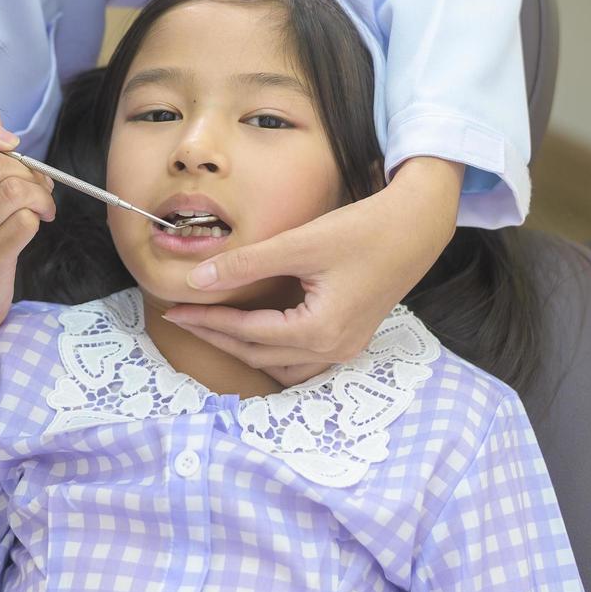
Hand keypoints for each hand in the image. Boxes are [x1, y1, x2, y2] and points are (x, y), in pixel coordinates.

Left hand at [162, 157, 462, 384]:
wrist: (417, 226)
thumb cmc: (364, 230)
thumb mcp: (300, 243)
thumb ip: (246, 264)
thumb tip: (197, 280)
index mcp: (319, 331)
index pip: (247, 333)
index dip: (206, 321)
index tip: (173, 310)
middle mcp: (333, 350)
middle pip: (259, 355)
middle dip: (217, 337)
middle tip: (181, 318)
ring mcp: (345, 348)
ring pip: (280, 365)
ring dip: (244, 349)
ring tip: (212, 327)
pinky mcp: (350, 337)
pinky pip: (301, 359)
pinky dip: (272, 350)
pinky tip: (255, 333)